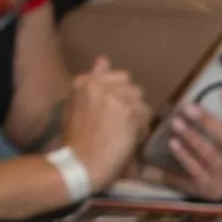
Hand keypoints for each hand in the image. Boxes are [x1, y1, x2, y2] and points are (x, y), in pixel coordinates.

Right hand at [62, 56, 152, 191]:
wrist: (79, 164)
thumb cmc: (75, 140)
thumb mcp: (77, 106)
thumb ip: (93, 81)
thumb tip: (104, 57)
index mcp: (83, 82)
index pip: (115, 77)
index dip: (116, 97)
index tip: (107, 114)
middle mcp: (98, 84)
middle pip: (131, 88)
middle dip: (129, 104)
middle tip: (116, 124)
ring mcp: (114, 96)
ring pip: (141, 103)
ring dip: (136, 119)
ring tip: (122, 133)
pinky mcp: (128, 111)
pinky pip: (146, 117)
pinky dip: (140, 131)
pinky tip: (126, 141)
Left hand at [153, 91, 221, 201]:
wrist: (208, 184)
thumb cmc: (215, 149)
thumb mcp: (221, 134)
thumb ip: (218, 116)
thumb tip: (198, 91)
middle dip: (208, 122)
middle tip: (188, 107)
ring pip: (211, 155)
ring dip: (192, 137)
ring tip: (176, 123)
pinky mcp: (213, 190)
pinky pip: (196, 170)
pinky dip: (184, 155)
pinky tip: (173, 143)